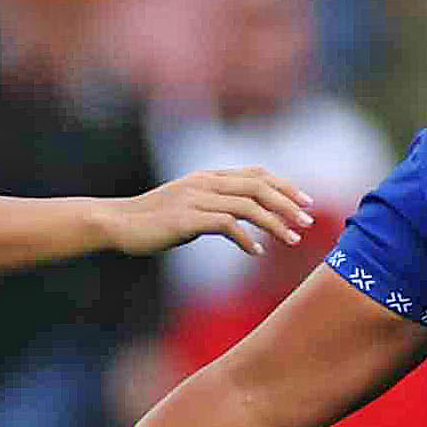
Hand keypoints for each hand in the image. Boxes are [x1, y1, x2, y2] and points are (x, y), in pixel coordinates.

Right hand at [109, 167, 315, 259]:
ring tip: (292, 239)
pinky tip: (256, 251)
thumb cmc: (154, 220)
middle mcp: (206, 183)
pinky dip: (246, 238)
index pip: (257, 174)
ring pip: (248, 205)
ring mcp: (196, 199)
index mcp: (209, 177)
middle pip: (259, 186)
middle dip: (288, 204)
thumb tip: (247, 226)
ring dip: (274, 223)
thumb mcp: (190, 207)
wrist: (118, 223)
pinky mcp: (187, 219)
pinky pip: (226, 225)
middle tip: (308, 222)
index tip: (306, 202)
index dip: (285, 186)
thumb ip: (218, 209)